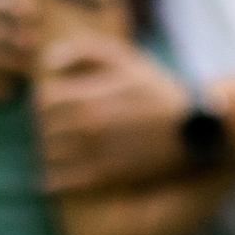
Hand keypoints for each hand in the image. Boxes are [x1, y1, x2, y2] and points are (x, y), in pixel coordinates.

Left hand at [34, 42, 199, 192]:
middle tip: (52, 127)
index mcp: (89, 97)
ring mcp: (97, 153)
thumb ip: (85, 52)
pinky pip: (67, 182)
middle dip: (45, 126)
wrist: (191, 130)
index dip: (44, 101)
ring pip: (51, 155)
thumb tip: (50, 62)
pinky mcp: (107, 176)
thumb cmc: (157, 92)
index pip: (43, 100)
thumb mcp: (126, 59)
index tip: (53, 103)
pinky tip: (51, 180)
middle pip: (44, 128)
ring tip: (54, 150)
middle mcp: (88, 127)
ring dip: (48, 152)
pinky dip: (53, 181)